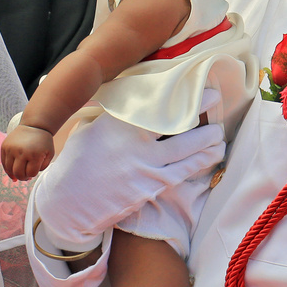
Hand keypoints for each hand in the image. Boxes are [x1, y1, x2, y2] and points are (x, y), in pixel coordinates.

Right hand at [1, 125, 55, 181]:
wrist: (33, 125)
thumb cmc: (43, 142)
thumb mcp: (49, 154)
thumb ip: (42, 167)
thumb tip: (28, 177)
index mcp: (34, 154)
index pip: (31, 173)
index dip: (33, 174)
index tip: (34, 170)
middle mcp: (21, 152)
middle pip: (18, 173)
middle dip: (23, 177)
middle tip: (26, 176)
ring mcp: (11, 149)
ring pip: (9, 169)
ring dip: (15, 174)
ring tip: (20, 172)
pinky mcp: (4, 146)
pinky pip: (3, 163)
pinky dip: (8, 169)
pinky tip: (12, 171)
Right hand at [34, 89, 225, 252]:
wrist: (67, 205)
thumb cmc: (76, 163)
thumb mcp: (88, 129)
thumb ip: (112, 113)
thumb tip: (130, 95)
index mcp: (117, 123)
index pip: (156, 101)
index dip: (179, 90)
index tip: (192, 81)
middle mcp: (134, 143)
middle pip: (178, 120)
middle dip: (201, 105)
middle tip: (215, 97)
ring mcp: (145, 167)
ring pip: (188, 149)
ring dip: (208, 138)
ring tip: (219, 132)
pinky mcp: (151, 189)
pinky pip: (183, 172)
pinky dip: (201, 161)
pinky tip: (213, 154)